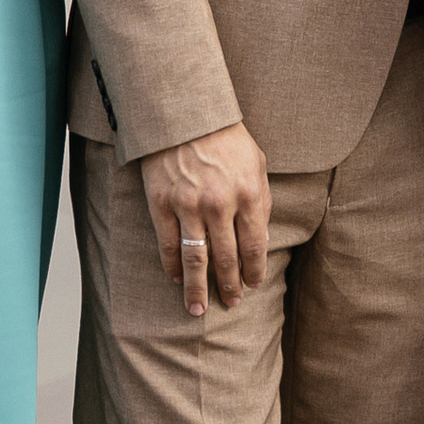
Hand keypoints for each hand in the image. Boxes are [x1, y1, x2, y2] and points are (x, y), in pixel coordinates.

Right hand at [140, 122, 270, 316]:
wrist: (184, 114)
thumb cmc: (225, 137)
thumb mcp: (256, 163)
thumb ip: (260, 200)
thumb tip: (260, 238)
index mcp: (248, 194)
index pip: (254, 246)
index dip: (253, 271)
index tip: (252, 285)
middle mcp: (219, 204)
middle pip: (226, 259)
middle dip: (229, 286)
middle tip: (230, 303)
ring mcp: (188, 206)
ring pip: (195, 260)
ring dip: (197, 289)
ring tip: (199, 309)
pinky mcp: (162, 204)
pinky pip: (168, 244)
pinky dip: (171, 266)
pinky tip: (175, 279)